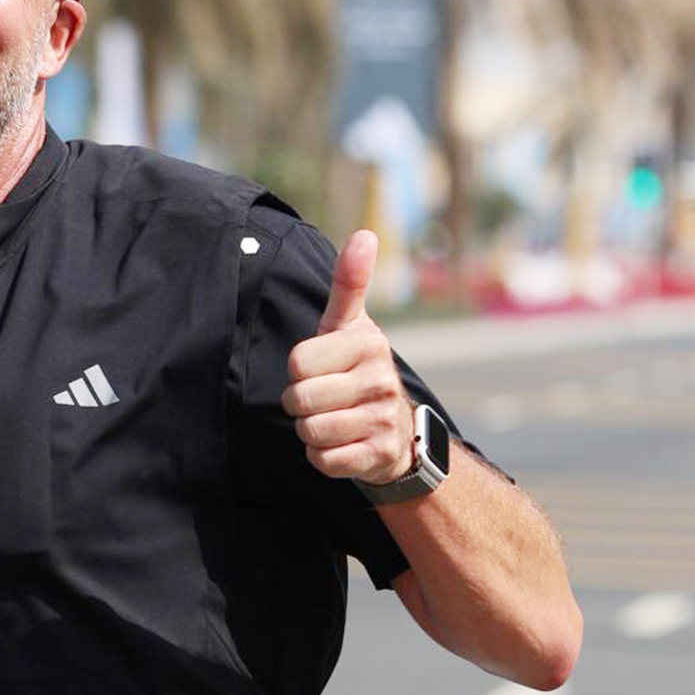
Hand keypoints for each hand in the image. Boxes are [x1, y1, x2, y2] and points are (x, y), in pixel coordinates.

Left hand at [281, 231, 412, 485]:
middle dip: (299, 404)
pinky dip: (321, 456)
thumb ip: (349, 284)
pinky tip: (339, 444)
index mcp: (368, 344)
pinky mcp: (376, 455)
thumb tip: (365, 235)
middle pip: (300, 399)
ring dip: (309, 431)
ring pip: (310, 431)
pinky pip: (323, 460)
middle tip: (320, 400)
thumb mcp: (351, 326)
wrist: (397, 431)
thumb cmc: (358, 370)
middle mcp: (380, 380)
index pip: (297, 362)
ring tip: (331, 420)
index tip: (317, 370)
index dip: (298, 371)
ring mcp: (381, 419)